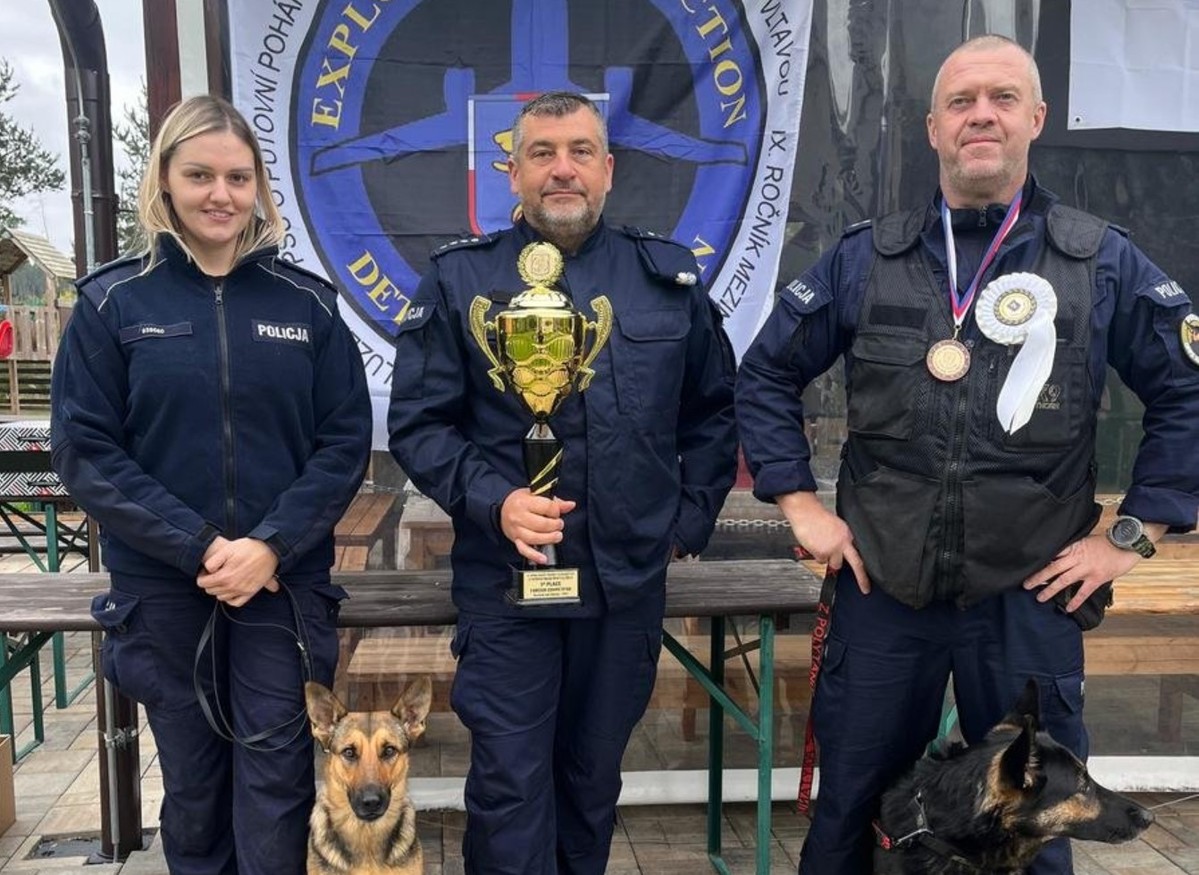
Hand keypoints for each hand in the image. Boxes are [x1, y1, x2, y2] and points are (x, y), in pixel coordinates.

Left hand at [197, 537, 279, 606]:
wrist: (269, 551)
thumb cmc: (248, 548)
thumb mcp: (227, 549)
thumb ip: (213, 561)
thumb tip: (207, 571)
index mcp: (224, 576)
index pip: (203, 583)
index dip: (202, 576)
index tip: (206, 571)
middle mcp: (232, 586)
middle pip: (211, 590)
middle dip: (209, 583)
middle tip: (214, 573)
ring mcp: (242, 591)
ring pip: (221, 597)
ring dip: (218, 590)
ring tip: (222, 580)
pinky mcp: (251, 592)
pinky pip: (235, 602)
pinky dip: (230, 599)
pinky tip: (230, 590)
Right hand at [500, 488, 576, 564]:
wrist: (502, 509)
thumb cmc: (520, 501)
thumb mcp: (535, 495)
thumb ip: (554, 501)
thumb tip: (570, 505)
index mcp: (524, 502)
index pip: (547, 507)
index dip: (556, 511)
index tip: (556, 513)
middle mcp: (519, 516)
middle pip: (542, 524)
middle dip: (555, 525)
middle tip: (558, 524)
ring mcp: (516, 530)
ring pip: (535, 538)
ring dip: (550, 538)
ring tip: (557, 536)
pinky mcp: (515, 540)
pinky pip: (524, 550)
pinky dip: (534, 556)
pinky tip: (543, 558)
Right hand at [776, 491, 870, 593]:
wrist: (805, 511)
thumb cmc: (817, 516)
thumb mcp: (837, 526)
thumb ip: (843, 538)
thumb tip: (845, 551)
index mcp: (849, 534)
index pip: (861, 552)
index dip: (866, 564)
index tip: (871, 576)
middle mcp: (844, 542)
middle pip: (856, 563)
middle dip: (861, 578)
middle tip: (865, 587)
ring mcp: (833, 549)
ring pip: (834, 563)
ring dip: (828, 558)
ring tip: (821, 544)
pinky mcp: (822, 553)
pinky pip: (820, 560)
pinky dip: (817, 555)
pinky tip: (814, 544)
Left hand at [1022, 532, 1149, 611]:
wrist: (1127, 544)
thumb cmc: (1106, 542)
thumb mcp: (1085, 540)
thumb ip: (1072, 548)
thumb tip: (1057, 555)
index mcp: (1073, 547)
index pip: (1051, 554)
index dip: (1039, 561)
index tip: (1026, 567)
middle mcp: (1077, 558)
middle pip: (1053, 568)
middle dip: (1038, 577)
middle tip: (1025, 585)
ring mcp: (1087, 569)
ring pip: (1064, 581)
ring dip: (1050, 590)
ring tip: (1040, 598)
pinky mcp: (1097, 578)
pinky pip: (1083, 592)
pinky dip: (1075, 601)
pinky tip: (1068, 608)